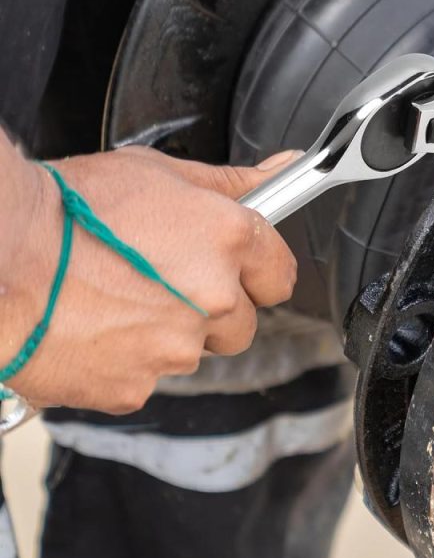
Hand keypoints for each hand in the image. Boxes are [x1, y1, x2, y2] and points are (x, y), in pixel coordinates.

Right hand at [0, 144, 298, 412]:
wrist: (0, 256)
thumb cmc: (69, 207)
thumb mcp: (160, 173)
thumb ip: (232, 182)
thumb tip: (282, 170)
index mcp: (229, 241)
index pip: (280, 274)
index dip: (258, 272)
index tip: (241, 270)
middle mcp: (214, 298)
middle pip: (243, 322)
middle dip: (215, 308)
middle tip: (165, 280)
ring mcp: (176, 348)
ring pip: (193, 351)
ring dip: (170, 333)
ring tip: (119, 299)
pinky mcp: (135, 386)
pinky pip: (147, 377)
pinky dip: (127, 360)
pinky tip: (96, 327)